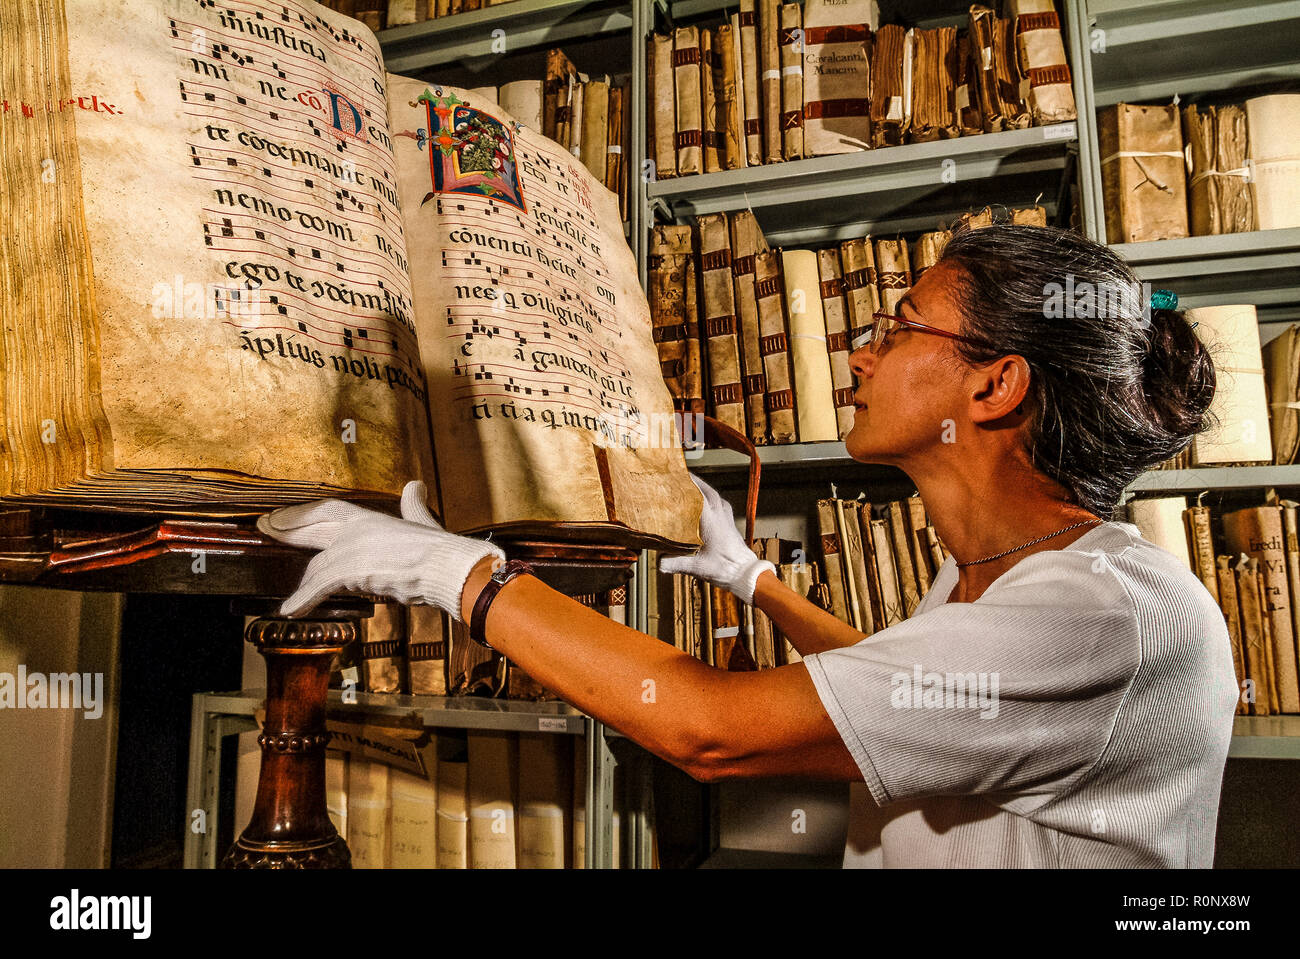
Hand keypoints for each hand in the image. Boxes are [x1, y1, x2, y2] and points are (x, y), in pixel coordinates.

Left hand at [256, 480, 504, 618]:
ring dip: (301, 579)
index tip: (283, 516)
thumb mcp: (422, 520)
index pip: (328, 510)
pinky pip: (319, 586)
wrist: (445, 566)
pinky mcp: (349, 570)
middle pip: (312, 529)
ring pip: (317, 565)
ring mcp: (349, 550)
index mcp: (370, 517)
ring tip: (286, 593)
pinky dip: (303, 598)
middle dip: (286, 529)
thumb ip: (413, 505)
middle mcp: (355, 531)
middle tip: (264, 527)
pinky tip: (289, 609)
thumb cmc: (440, 549)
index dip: (303, 513)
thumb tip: (415, 485)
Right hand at [658, 474, 773, 605]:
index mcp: (711, 520)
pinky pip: (720, 503)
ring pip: (714, 494)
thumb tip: (659, 563)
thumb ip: (676, 564)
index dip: (685, 484)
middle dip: (692, 480)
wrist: (746, 573)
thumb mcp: (696, 567)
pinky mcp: (730, 523)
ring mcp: (726, 517)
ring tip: (690, 483)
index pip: (697, 494)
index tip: (673, 476)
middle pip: (705, 489)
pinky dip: (710, 497)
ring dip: (702, 487)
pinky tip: (705, 501)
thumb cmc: (726, 569)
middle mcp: (720, 514)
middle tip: (679, 475)